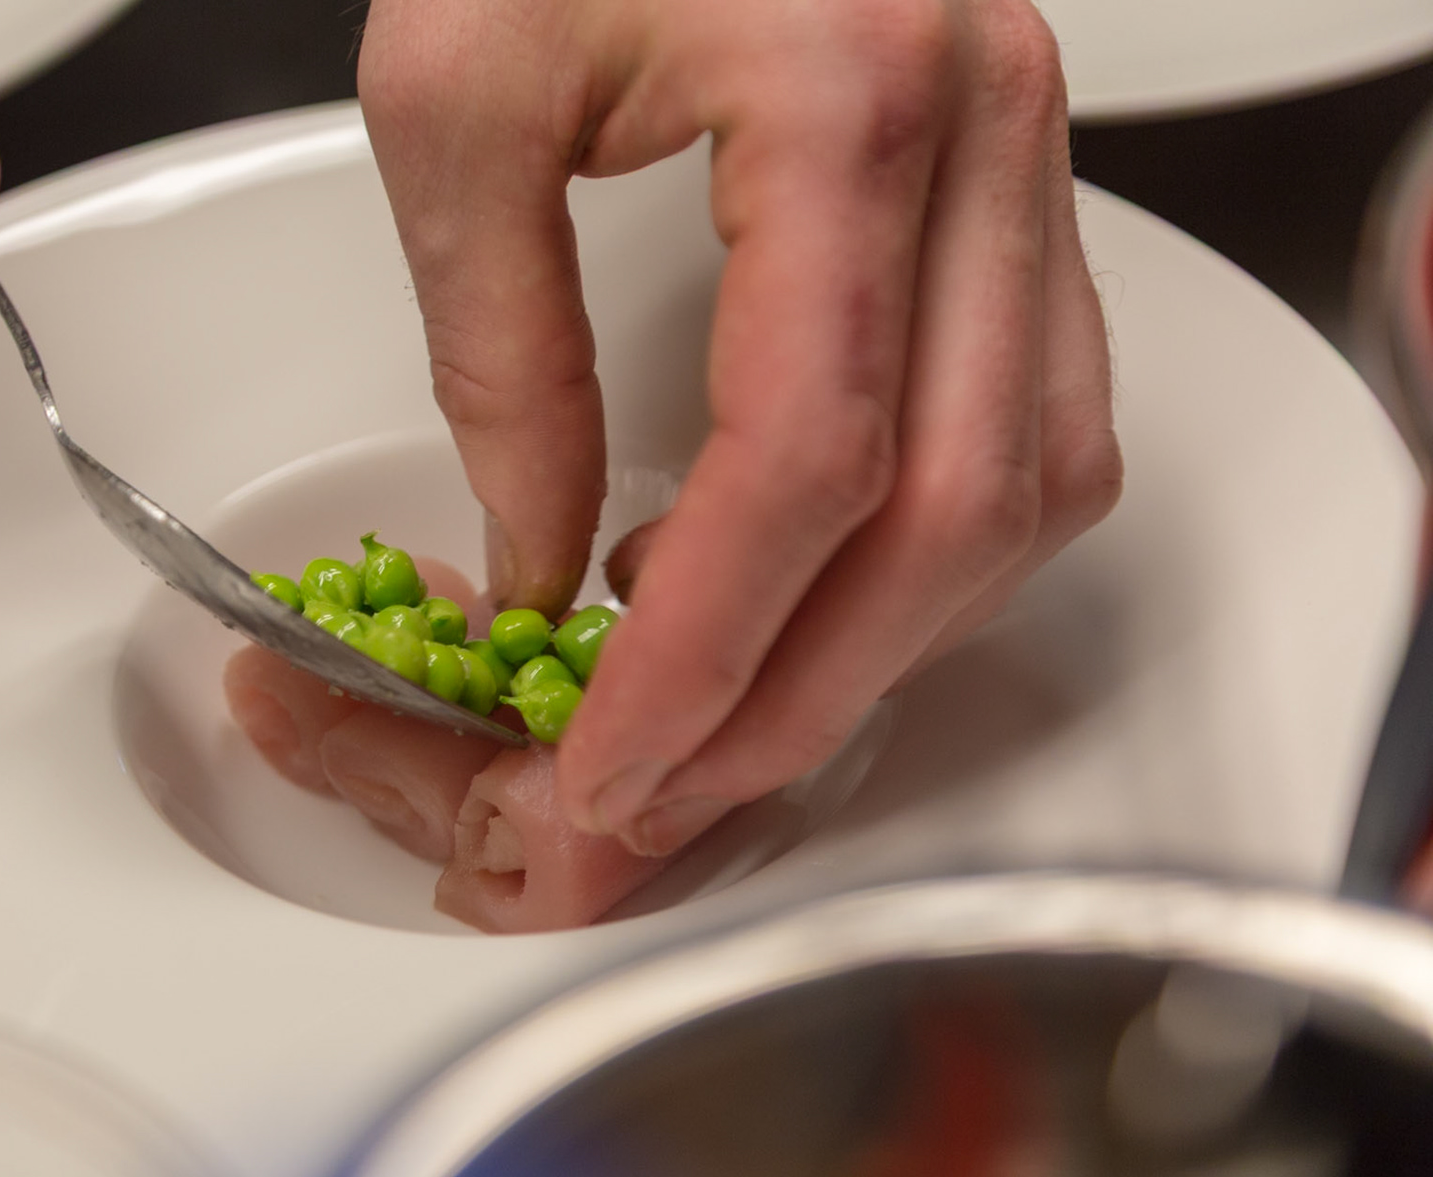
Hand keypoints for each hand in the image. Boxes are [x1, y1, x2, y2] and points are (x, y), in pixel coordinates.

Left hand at [360, 0, 1120, 852]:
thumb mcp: (458, 97)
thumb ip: (499, 349)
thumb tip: (535, 552)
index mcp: (850, 86)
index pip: (812, 447)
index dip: (707, 642)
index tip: (611, 746)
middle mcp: (985, 131)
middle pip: (949, 508)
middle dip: (798, 689)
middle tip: (667, 781)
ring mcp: (1024, 167)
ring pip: (1022, 488)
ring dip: (876, 641)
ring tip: (723, 708)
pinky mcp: (1012, 202)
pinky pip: (1026, 426)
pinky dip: (922, 549)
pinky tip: (805, 585)